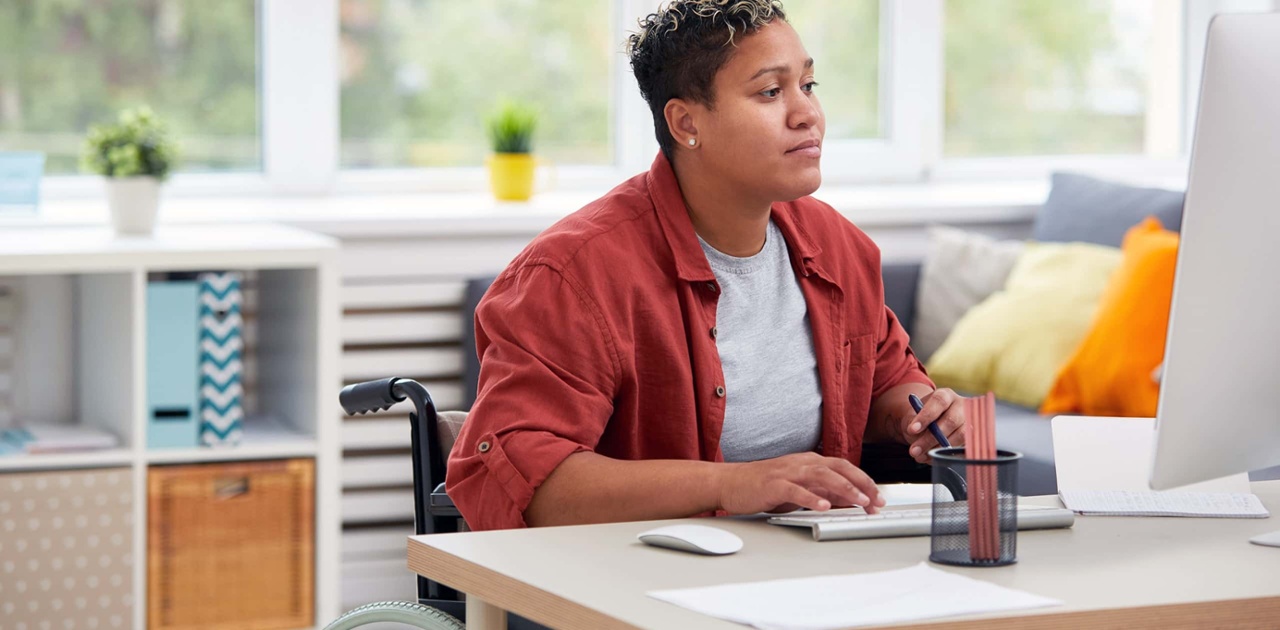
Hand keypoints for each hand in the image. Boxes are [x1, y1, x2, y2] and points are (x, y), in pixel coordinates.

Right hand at [716, 452, 884, 514]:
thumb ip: (821, 491)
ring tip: (859, 502)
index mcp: (809, 461)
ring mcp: (788, 472)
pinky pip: (796, 490)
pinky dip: (811, 498)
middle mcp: (801, 463)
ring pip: (822, 476)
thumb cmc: (762, 486)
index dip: (864, 481)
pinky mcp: (774, 484)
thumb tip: (845, 502)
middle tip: (876, 501)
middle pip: (838, 468)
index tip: (878, 498)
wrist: (730, 483)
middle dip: (861, 484)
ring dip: (844, 489)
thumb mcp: (798, 488)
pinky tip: (823, 507)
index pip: (844, 468)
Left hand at [903, 388, 966, 463]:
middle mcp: (961, 406)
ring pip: (960, 435)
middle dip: (931, 438)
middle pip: (951, 420)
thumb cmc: (921, 418)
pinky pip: (964, 447)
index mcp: (945, 395)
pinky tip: (933, 458)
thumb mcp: (912, 416)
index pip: (939, 401)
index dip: (926, 416)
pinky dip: (948, 454)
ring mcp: (970, 421)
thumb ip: (913, 423)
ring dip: (939, 448)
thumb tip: (917, 438)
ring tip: (921, 455)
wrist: (929, 425)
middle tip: (914, 450)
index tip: (912, 429)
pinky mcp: (973, 437)